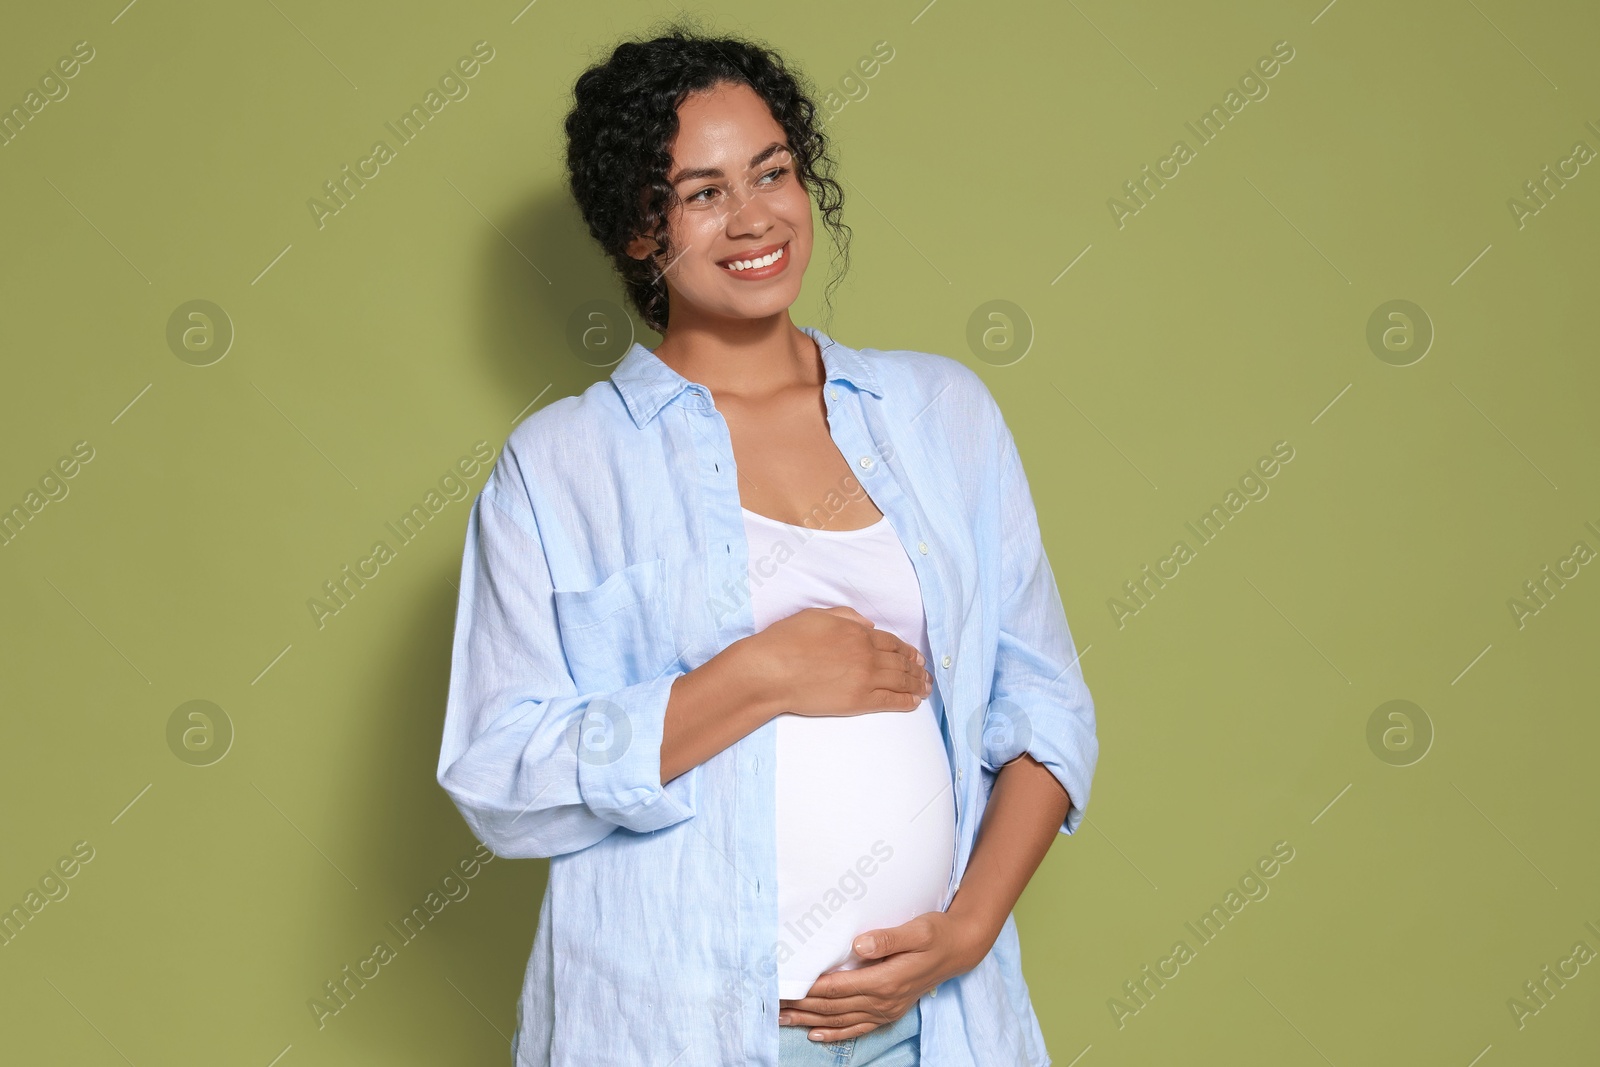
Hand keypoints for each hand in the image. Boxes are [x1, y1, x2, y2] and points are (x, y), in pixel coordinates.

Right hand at [739, 606, 931, 718]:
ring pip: (900, 681)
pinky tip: (914, 702)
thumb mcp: (816, 615)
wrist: (772, 670)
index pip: (891, 642)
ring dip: (917, 684)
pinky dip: (906, 701)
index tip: (915, 656)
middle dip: (916, 668)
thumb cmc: (787, 641)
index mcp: (858, 632)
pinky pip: (890, 701)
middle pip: (900, 662)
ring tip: (926, 688)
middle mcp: (867, 654)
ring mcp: (865, 679)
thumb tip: (868, 623)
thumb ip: (845, 616)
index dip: (906, 650)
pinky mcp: (858, 701)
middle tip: (926, 674)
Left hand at [776, 910, 991, 1041]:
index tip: (784, 985)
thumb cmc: (936, 933)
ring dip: (809, 1020)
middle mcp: (884, 1000)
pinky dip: (834, 1034)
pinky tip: (815, 1034)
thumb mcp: (918, 929)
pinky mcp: (889, 1012)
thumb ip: (889, 938)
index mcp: (886, 980)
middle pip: (833, 1007)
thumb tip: (860, 944)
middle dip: (801, 1006)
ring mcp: (886, 1010)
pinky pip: (857, 1029)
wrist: (958, 950)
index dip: (808, 988)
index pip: (837, 987)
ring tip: (782, 1019)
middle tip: (772, 1004)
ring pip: (840, 1020)